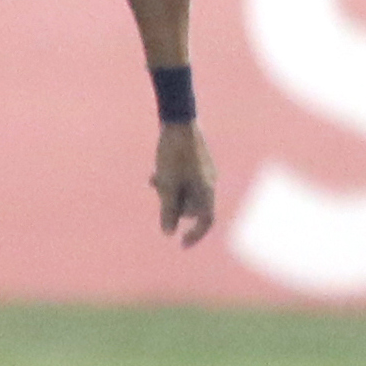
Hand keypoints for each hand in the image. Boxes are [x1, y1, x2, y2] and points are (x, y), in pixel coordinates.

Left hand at [153, 120, 217, 245]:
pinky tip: (156, 174)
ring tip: (155, 179)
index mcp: (207, 189)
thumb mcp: (167, 184)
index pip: (205, 220)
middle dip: (174, 205)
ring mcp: (204, 173)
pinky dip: (172, 182)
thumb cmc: (172, 153)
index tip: (181, 244)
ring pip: (186, 193)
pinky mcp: (196, 164)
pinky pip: (185, 182)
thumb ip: (167, 210)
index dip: (195, 235)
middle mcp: (209, 182)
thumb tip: (168, 233)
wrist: (178, 121)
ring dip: (170, 193)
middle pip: (192, 206)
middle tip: (159, 191)